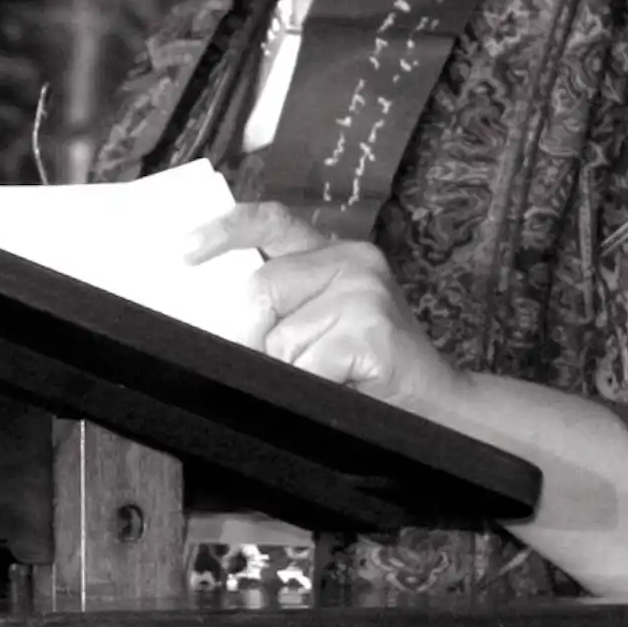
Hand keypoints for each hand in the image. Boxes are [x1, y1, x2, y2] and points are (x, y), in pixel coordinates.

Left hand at [187, 203, 465, 417]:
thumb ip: (285, 302)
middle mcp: (351, 261)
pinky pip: (307, 366)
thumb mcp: (328, 320)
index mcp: (335, 253)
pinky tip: (344, 386)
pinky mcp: (371, 332)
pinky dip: (313, 386)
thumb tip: (222, 317)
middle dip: (254, 337)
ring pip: (280, 337)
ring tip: (331, 376)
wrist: (444, 406)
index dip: (224, 230)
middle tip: (278, 364)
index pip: (271, 220)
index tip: (184, 252)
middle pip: (261, 290)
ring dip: (291, 370)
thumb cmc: (372, 366)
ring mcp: (365, 294)